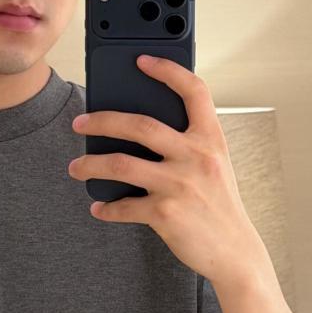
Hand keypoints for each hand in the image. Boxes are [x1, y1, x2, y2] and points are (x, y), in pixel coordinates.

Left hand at [66, 55, 264, 284]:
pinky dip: (106, 208)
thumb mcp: (215, 166)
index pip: (193, 91)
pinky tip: (99, 207)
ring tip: (76, 167)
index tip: (142, 61)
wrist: (235, 252)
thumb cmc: (220, 206)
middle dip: (102, 120)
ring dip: (90, 164)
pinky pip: (123, 206)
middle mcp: (196, 157)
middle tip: (80, 122)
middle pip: (140, 125)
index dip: (167, 70)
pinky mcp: (165, 214)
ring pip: (120, 164)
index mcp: (211, 139)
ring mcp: (180, 185)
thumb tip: (139, 132)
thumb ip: (189, 145)